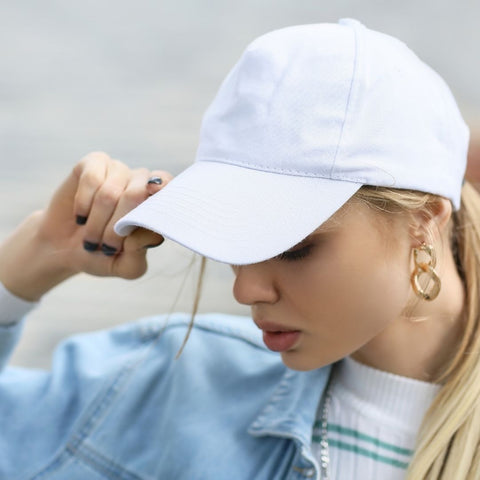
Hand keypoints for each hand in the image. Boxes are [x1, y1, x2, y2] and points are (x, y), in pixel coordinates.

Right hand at [0, 152, 171, 300]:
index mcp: (155, 202)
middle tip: (105, 246)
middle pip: (136, 194)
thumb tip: (152, 234)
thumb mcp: (125, 266)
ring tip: (91, 237)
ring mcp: (118, 170)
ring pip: (110, 192)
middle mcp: (141, 182)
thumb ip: (140, 254)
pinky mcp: (94, 164)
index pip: (168, 186)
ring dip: (97, 221)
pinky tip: (80, 215)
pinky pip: (92, 179)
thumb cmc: (102, 255)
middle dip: (116, 226)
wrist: (64, 249)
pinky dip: (83, 202)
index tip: (155, 192)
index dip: (163, 187)